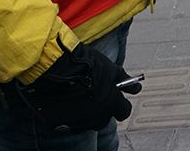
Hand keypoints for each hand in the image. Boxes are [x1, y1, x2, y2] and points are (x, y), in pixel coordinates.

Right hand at [14, 39, 141, 133]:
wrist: (52, 66)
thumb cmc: (84, 64)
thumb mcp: (109, 68)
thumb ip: (123, 80)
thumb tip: (136, 88)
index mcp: (111, 103)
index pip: (124, 111)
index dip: (122, 105)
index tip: (118, 99)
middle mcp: (96, 116)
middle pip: (105, 120)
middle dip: (104, 110)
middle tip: (97, 97)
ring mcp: (77, 122)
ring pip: (86, 124)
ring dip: (87, 114)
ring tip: (79, 97)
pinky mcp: (58, 124)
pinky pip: (67, 124)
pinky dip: (69, 116)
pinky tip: (65, 101)